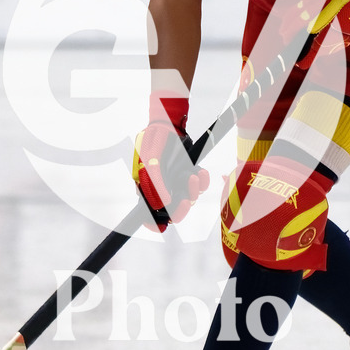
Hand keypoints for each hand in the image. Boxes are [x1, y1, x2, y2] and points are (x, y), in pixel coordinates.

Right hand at [133, 93, 209, 230]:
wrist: (168, 124)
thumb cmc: (154, 141)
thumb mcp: (148, 161)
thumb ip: (153, 183)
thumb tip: (162, 204)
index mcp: (146, 190)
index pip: (148, 216)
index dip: (156, 224)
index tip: (165, 225)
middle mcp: (162, 189)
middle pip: (173, 212)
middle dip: (181, 208)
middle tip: (187, 201)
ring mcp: (176, 182)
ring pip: (189, 197)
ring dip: (193, 190)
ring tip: (192, 177)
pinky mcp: (189, 173)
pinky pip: (200, 184)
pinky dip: (203, 180)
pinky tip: (201, 172)